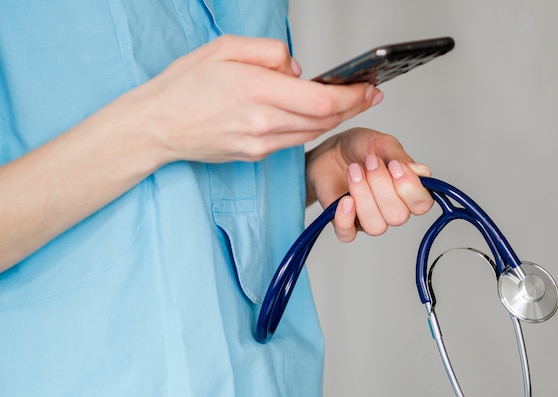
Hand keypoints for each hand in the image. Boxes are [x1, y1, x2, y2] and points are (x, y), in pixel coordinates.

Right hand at [127, 35, 383, 164]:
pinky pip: (292, 142)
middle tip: (369, 95)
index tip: (369, 89)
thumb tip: (298, 69)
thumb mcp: (224, 48)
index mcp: (256, 90)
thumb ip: (269, 52)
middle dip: (352, 107)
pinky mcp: (254, 156)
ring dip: (333, 119)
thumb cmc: (183, 86)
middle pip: (324, 120)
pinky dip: (309, 128)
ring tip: (346, 103)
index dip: (352, 96)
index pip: (321, 99)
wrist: (156, 126)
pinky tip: (312, 115)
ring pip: (312, 133)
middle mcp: (262, 122)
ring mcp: (259, 144)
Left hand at [305, 127, 433, 241]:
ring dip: (364, 196)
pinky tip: (345, 199)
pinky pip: (347, 234)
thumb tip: (422, 173)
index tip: (395, 166)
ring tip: (354, 171)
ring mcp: (368, 219)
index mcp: (407, 192)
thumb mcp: (382, 144)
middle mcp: (391, 209)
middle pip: (398, 216)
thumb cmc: (360, 148)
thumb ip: (401, 158)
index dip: (411, 189)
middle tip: (370, 162)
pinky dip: (345, 218)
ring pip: (375, 226)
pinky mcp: (345, 223)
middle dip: (382, 186)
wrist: (331, 150)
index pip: (422, 204)